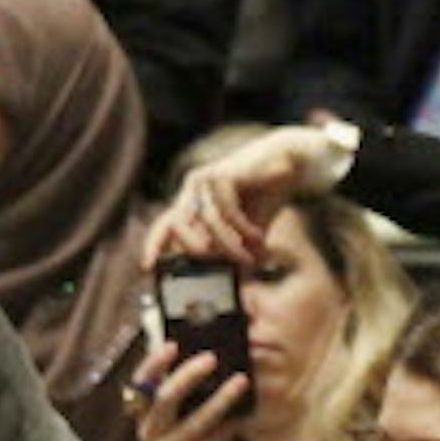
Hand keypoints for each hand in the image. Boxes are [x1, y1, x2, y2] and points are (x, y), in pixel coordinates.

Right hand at [127, 341, 249, 440]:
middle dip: (189, 375)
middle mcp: (151, 431)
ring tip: (242, 380)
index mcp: (142, 413)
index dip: (154, 363)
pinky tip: (246, 412)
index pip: (141, 383)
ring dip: (222, 398)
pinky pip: (217, 437)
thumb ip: (177, 393)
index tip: (172, 345)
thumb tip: (203, 355)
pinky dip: (232, 422)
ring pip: (199, 419)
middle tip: (212, 357)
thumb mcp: (169, 418)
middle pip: (167, 398)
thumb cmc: (179, 439)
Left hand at [144, 127, 331, 268]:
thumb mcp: (245, 229)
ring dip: (230, 246)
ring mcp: (205, 179)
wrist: (290, 165)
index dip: (155, 245)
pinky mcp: (222, 174)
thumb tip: (228, 275)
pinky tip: (258, 236)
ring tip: (249, 259)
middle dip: (194, 249)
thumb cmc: (265, 197)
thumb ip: (232, 245)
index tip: (149, 267)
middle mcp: (193, 188)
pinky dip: (243, 229)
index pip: (166, 224)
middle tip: (219, 265)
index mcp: (193, 200)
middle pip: (177, 224)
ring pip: (208, 222)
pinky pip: (227, 210)